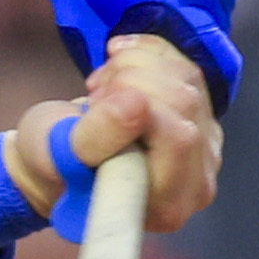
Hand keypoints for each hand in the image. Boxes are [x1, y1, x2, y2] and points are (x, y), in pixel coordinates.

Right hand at [1, 30, 219, 236]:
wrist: (58, 157)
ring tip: (99, 92)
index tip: (94, 105)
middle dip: (130, 83)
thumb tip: (136, 103)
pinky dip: (143, 54)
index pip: (179, 139)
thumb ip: (93, 140)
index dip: (140, 107)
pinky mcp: (199, 113)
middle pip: (185, 101)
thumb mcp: (55, 156)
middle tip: (93, 99)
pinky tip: (115, 67)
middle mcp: (197, 179)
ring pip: (185, 77)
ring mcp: (204, 144)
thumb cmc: (54, 166)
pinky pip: (182, 64)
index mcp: (166, 204)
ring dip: (132, 67)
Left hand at [23, 0, 244, 113]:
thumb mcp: (80, 11)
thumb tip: (124, 94)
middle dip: (184, 60)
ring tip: (149, 21)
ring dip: (187, 25)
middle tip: (149, 66)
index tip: (175, 105)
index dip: (192, 91)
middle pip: (211, 43)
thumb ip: (110, 54)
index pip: (209, 66)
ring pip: (212, 13)